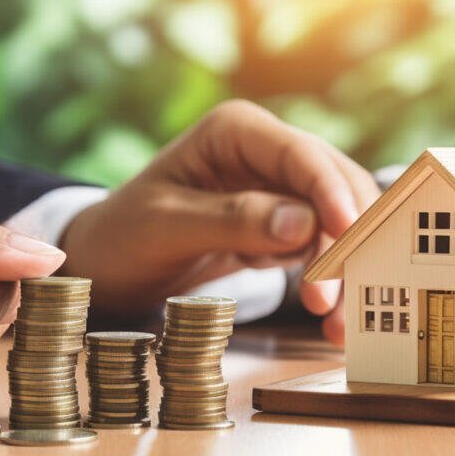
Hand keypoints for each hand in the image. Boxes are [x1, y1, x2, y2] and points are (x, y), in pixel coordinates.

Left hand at [60, 100, 377, 342]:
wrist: (107, 265)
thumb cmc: (122, 235)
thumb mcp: (166, 227)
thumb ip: (232, 221)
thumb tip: (305, 224)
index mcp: (236, 131)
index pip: (300, 155)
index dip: (331, 192)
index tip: (347, 232)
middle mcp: (266, 153)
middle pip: (333, 187)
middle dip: (345, 242)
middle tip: (337, 299)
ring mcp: (278, 189)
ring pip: (336, 223)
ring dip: (345, 270)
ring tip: (338, 324)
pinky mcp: (283, 225)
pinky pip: (321, 249)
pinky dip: (331, 281)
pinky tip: (332, 317)